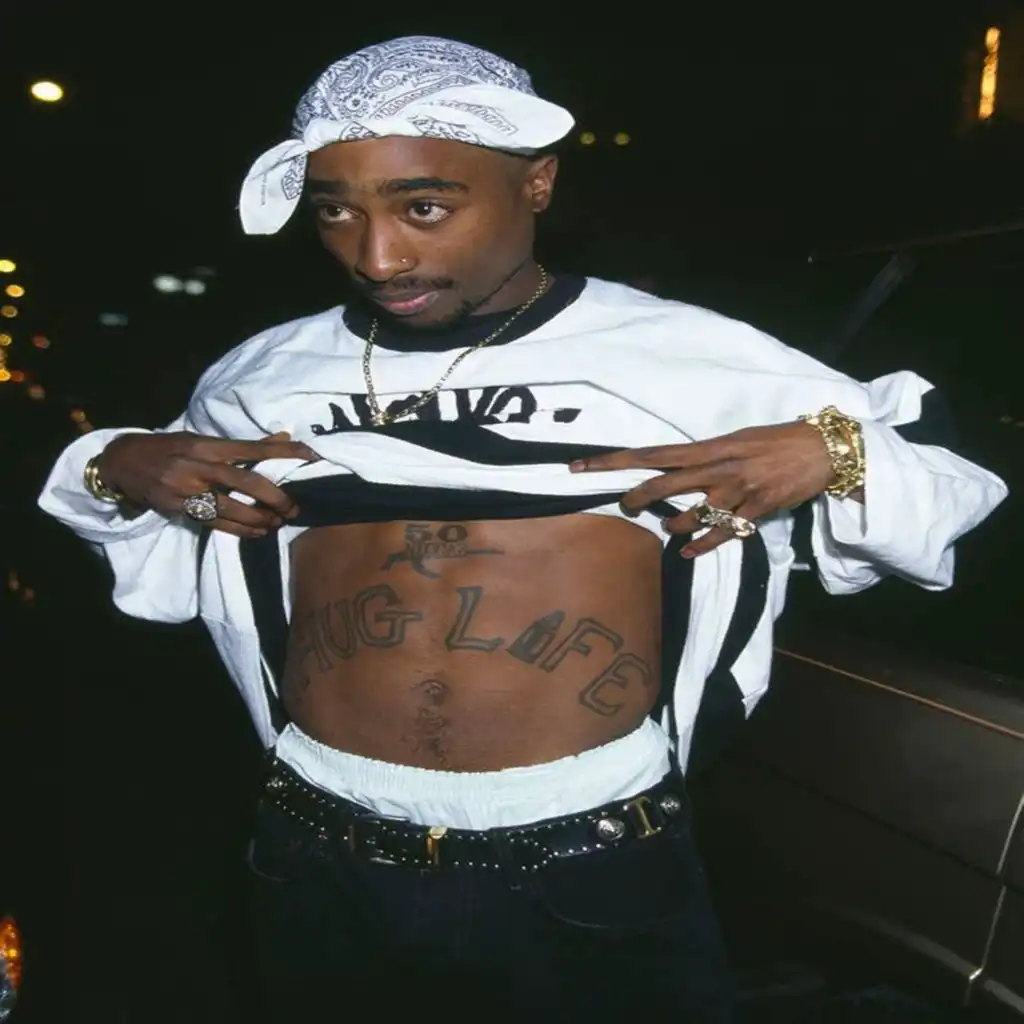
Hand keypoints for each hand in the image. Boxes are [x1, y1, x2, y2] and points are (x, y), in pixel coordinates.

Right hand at [98, 431, 319, 537]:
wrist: (121, 462)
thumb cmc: (169, 448)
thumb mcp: (201, 438)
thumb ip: (241, 444)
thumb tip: (282, 437)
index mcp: (207, 444)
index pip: (252, 448)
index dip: (283, 452)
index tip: (310, 455)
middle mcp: (198, 465)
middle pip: (245, 481)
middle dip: (274, 496)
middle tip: (293, 507)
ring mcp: (186, 488)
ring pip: (231, 508)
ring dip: (259, 519)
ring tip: (277, 523)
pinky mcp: (178, 508)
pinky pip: (215, 523)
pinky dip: (239, 530)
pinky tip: (257, 533)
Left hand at [570, 423, 834, 556]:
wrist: (822, 450)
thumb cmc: (777, 440)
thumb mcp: (736, 438)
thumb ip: (706, 453)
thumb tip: (676, 463)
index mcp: (710, 446)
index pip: (651, 453)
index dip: (613, 461)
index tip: (580, 467)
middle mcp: (718, 468)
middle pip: (662, 484)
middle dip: (636, 498)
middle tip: (625, 506)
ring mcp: (736, 491)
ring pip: (690, 515)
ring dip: (674, 525)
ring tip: (670, 527)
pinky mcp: (755, 511)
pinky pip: (722, 534)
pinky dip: (702, 545)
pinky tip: (687, 552)